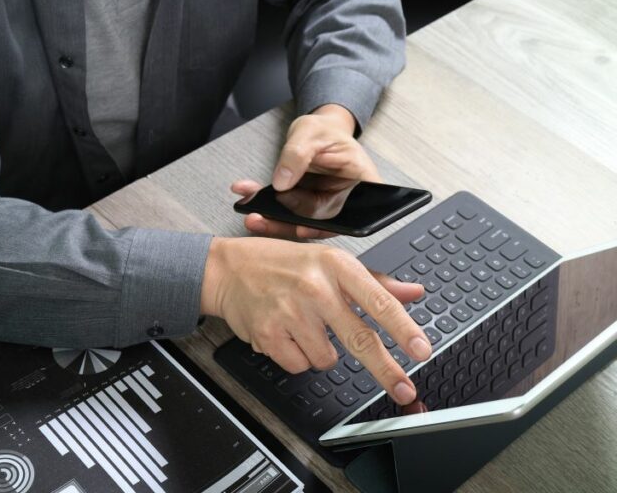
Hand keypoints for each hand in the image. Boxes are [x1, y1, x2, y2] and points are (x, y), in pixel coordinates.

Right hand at [201, 236, 431, 404]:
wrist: (229, 269)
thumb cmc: (282, 264)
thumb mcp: (329, 261)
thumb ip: (373, 281)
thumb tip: (413, 292)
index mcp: (335, 265)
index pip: (378, 300)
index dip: (403, 329)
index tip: (421, 350)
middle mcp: (314, 287)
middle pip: (359, 338)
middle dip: (386, 370)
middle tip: (405, 390)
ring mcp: (289, 312)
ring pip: (326, 359)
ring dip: (320, 352)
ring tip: (303, 326)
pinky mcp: (268, 334)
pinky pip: (299, 365)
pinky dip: (296, 356)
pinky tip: (285, 333)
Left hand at [233, 104, 380, 238]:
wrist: (316, 130)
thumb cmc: (324, 129)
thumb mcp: (311, 132)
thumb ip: (297, 155)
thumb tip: (282, 182)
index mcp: (363, 182)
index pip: (350, 213)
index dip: (325, 226)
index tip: (302, 228)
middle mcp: (346, 198)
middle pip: (319, 220)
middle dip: (287, 221)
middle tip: (261, 216)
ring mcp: (324, 203)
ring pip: (300, 220)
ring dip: (272, 218)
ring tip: (251, 213)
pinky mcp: (306, 203)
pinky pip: (287, 211)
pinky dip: (267, 206)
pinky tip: (249, 198)